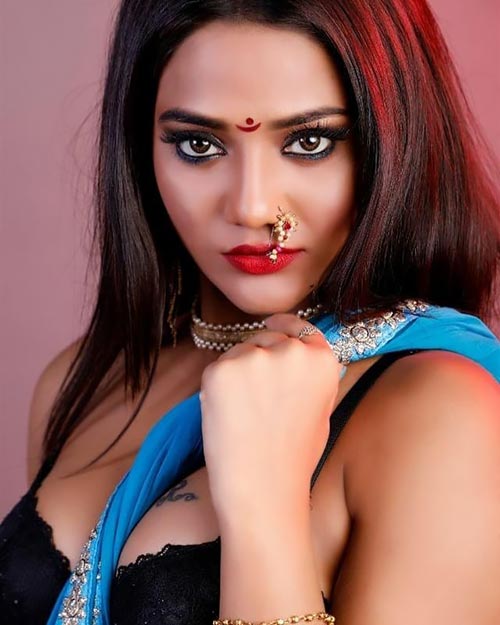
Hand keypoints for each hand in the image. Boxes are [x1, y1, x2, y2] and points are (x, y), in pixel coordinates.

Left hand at [200, 313, 342, 522]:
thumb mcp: (321, 409)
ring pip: (240, 353)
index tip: (273, 327)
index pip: (301, 328)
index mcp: (321, 360)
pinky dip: (217, 387)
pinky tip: (228, 415)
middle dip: (260, 359)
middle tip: (257, 400)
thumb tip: (297, 354)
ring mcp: (254, 357)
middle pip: (267, 340)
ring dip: (238, 373)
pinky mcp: (221, 369)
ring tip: (245, 414)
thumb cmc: (293, 457)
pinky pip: (217, 369)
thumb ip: (311, 375)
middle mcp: (291, 351)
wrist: (263, 488)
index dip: (285, 328)